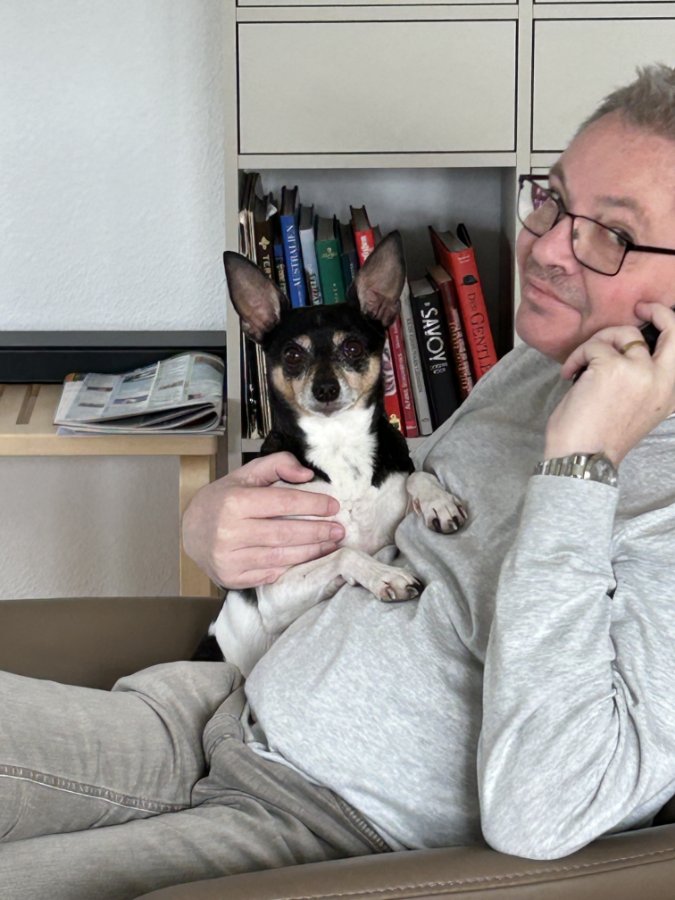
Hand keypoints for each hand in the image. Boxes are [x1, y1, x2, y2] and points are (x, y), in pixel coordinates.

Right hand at [181, 452, 344, 588]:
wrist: (189, 530)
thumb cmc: (222, 499)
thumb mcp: (245, 474)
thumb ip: (277, 465)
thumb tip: (306, 474)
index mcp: (234, 502)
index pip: (282, 502)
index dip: (312, 504)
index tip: (333, 506)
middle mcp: (230, 531)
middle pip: (285, 533)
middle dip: (317, 532)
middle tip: (339, 530)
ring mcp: (229, 558)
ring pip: (280, 557)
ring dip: (310, 552)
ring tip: (330, 545)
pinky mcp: (231, 577)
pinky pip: (269, 574)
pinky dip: (290, 567)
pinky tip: (306, 559)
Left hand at [546, 302, 674, 465]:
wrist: (582, 458)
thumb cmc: (599, 438)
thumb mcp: (636, 410)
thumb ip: (642, 382)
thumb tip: (628, 351)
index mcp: (668, 393)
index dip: (669, 326)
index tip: (651, 317)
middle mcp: (661, 380)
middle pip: (672, 330)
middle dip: (658, 311)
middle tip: (640, 307)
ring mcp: (638, 371)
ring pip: (621, 334)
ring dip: (597, 343)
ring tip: (581, 364)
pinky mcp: (611, 366)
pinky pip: (592, 346)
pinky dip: (576, 357)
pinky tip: (568, 375)